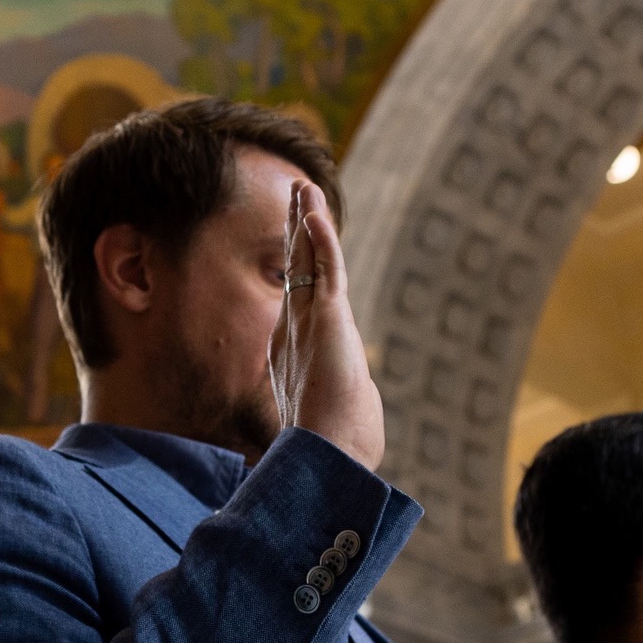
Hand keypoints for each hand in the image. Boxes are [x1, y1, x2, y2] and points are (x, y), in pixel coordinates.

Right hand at [278, 188, 382, 471]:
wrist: (330, 453)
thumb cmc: (336, 446)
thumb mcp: (334, 418)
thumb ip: (336, 408)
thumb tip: (348, 421)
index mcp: (294, 352)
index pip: (297, 298)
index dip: (298, 267)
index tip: (297, 243)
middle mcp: (294, 331)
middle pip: (295, 271)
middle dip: (295, 233)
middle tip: (294, 199)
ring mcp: (307, 323)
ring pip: (306, 261)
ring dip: (305, 223)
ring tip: (304, 189)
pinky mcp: (328, 318)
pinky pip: (325, 268)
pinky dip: (321, 238)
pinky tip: (315, 212)